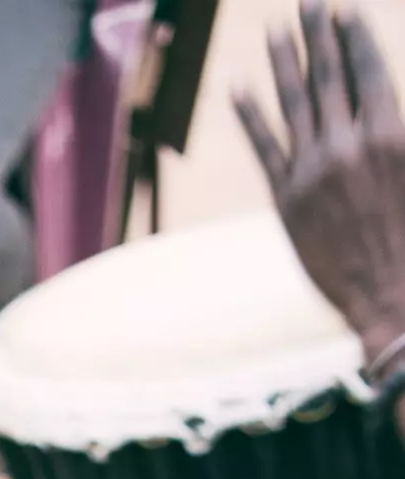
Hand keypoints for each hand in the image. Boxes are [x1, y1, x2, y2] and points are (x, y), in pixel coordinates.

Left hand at [235, 6, 404, 365]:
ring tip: (275, 32)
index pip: (366, 68)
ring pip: (293, 103)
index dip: (352, 36)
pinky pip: (265, 148)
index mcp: (390, 133)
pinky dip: (250, 116)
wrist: (391, 299)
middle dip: (317, 35)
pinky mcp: (287, 201)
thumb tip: (387, 103)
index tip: (342, 11)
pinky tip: (239, 89)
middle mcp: (347, 145)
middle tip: (307, 3)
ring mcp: (312, 172)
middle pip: (328, 76)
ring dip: (284, 62)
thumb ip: (401, 131)